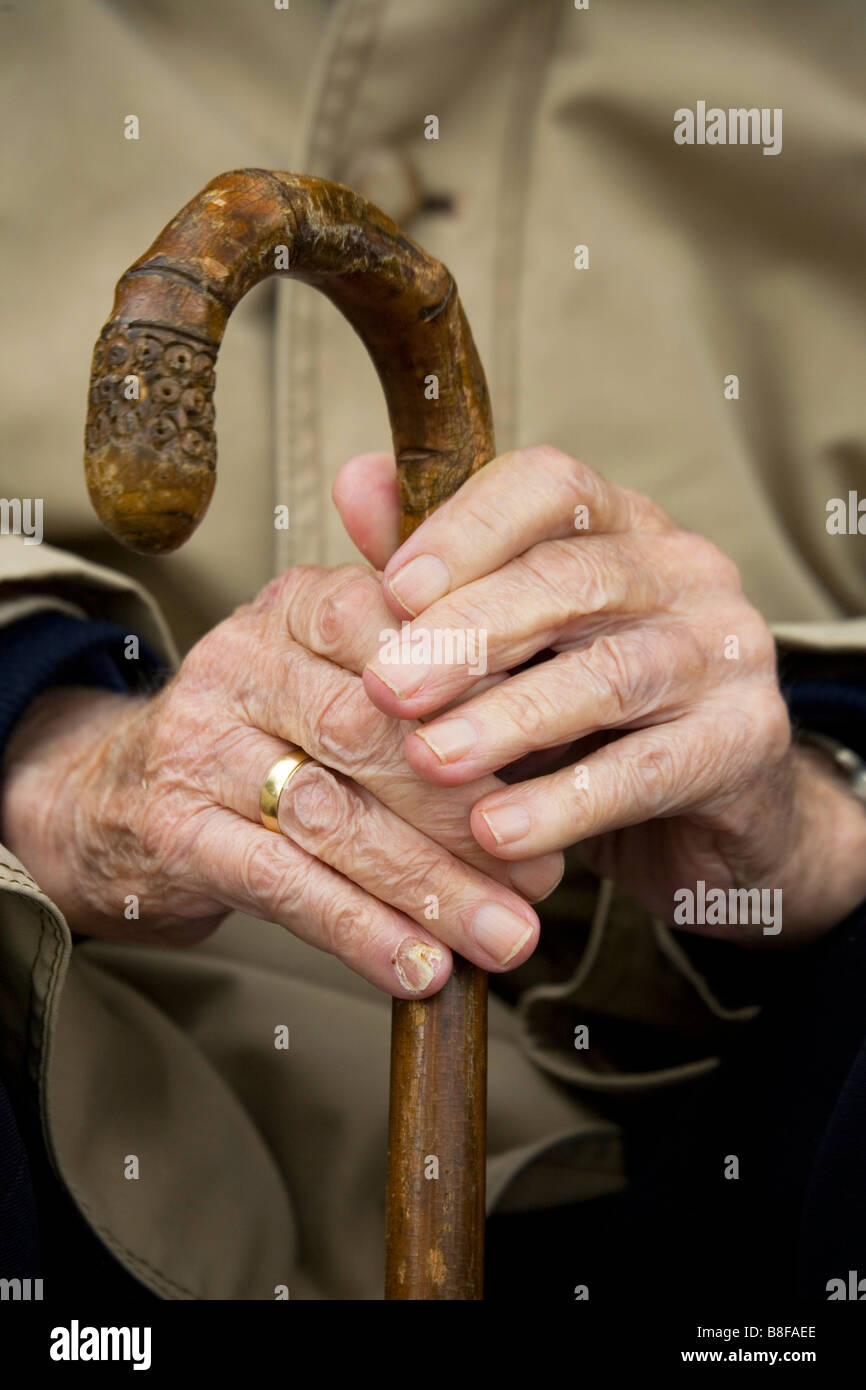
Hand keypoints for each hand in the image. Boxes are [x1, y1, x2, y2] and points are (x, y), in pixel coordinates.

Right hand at [0, 567, 564, 994]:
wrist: (115, 792)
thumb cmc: (269, 734)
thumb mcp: (336, 674)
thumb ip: (433, 681)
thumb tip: (561, 725)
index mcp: (300, 605)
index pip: (399, 631)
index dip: (482, 697)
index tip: (559, 758)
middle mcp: (244, 659)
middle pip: (371, 734)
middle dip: (467, 812)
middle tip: (543, 877)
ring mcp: (199, 742)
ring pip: (332, 815)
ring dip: (429, 886)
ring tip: (505, 937)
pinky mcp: (172, 826)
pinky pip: (279, 882)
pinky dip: (359, 931)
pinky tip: (420, 969)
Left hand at [335, 446, 865, 942]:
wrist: (710, 815)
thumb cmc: (588, 717)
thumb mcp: (511, 643)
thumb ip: (438, 572)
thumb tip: (354, 482)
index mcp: (623, 526)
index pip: (551, 487)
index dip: (468, 530)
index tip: (390, 588)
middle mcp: (684, 571)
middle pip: (572, 579)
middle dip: (469, 634)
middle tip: (386, 687)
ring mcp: (728, 652)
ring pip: (611, 674)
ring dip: (508, 718)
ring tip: (428, 760)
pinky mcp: (749, 740)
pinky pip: (649, 771)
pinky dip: (564, 803)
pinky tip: (494, 832)